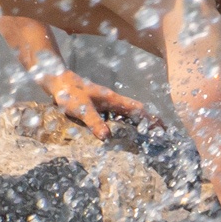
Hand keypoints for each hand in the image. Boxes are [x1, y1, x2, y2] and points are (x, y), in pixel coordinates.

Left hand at [39, 69, 153, 139]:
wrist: (57, 83)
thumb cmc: (70, 93)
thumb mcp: (82, 109)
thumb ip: (94, 122)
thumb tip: (107, 137)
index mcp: (114, 100)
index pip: (138, 109)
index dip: (151, 119)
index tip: (162, 129)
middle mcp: (113, 102)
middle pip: (137, 112)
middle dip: (149, 123)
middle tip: (160, 136)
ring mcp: (107, 104)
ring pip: (128, 115)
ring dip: (138, 125)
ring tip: (147, 138)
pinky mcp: (99, 108)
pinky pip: (117, 117)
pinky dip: (125, 125)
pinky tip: (123, 135)